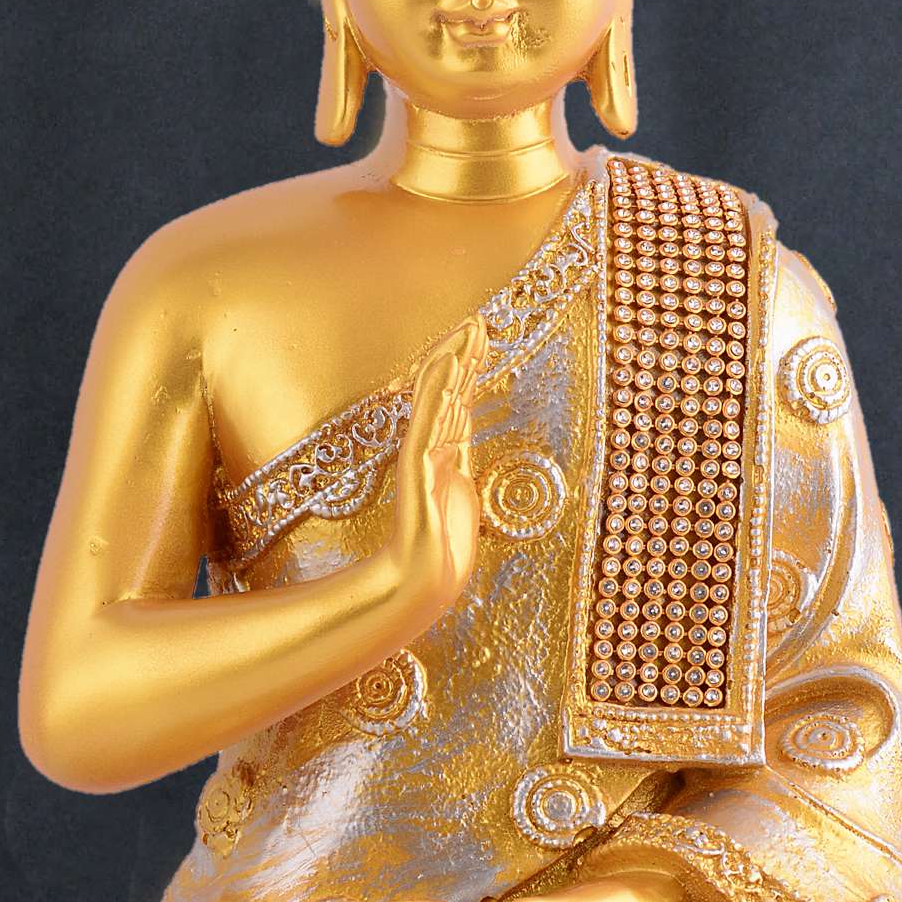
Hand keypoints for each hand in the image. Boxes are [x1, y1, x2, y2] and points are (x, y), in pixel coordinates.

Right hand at [383, 316, 486, 627]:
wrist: (423, 582)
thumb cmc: (442, 551)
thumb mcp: (464, 498)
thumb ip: (459, 467)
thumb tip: (464, 440)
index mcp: (447, 456)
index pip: (459, 400)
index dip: (471, 369)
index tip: (482, 336)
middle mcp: (434, 448)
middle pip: (451, 390)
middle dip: (465, 354)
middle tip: (477, 318)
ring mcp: (425, 454)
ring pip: (440, 396)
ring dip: (455, 359)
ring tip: (470, 326)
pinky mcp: (419, 465)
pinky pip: (430, 417)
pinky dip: (438, 387)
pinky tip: (449, 360)